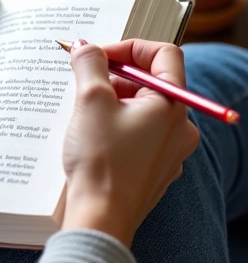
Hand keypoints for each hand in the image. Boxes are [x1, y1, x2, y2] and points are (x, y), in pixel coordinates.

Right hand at [60, 39, 199, 246]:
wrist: (101, 216)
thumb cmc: (101, 159)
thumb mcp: (91, 100)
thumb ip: (89, 63)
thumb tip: (84, 46)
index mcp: (172, 105)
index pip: (163, 53)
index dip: (129, 47)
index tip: (98, 55)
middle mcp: (179, 126)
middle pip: (151, 81)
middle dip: (115, 75)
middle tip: (83, 83)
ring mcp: (169, 150)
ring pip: (142, 108)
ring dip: (113, 101)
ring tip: (84, 113)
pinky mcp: (154, 167)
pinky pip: (138, 133)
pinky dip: (116, 125)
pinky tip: (92, 136)